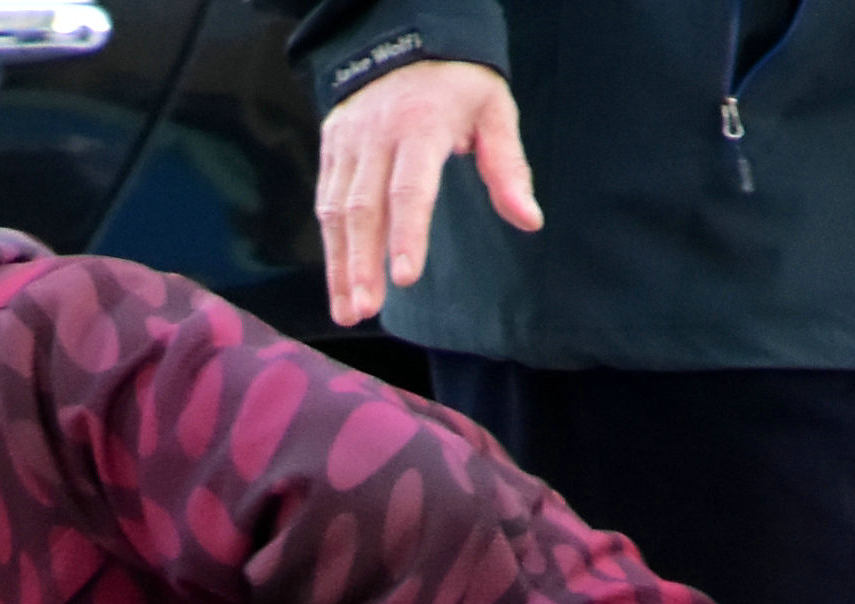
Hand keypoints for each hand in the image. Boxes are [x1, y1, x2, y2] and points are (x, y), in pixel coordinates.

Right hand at [316, 60, 542, 326]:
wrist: (404, 41)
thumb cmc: (457, 86)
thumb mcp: (494, 111)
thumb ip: (507, 168)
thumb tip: (529, 221)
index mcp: (420, 125)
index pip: (409, 188)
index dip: (407, 235)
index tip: (406, 279)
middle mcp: (376, 134)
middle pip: (363, 208)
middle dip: (361, 263)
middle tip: (365, 310)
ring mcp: (348, 141)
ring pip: (336, 211)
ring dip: (340, 266)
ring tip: (349, 311)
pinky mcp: (331, 148)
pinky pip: (325, 201)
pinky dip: (330, 246)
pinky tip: (340, 283)